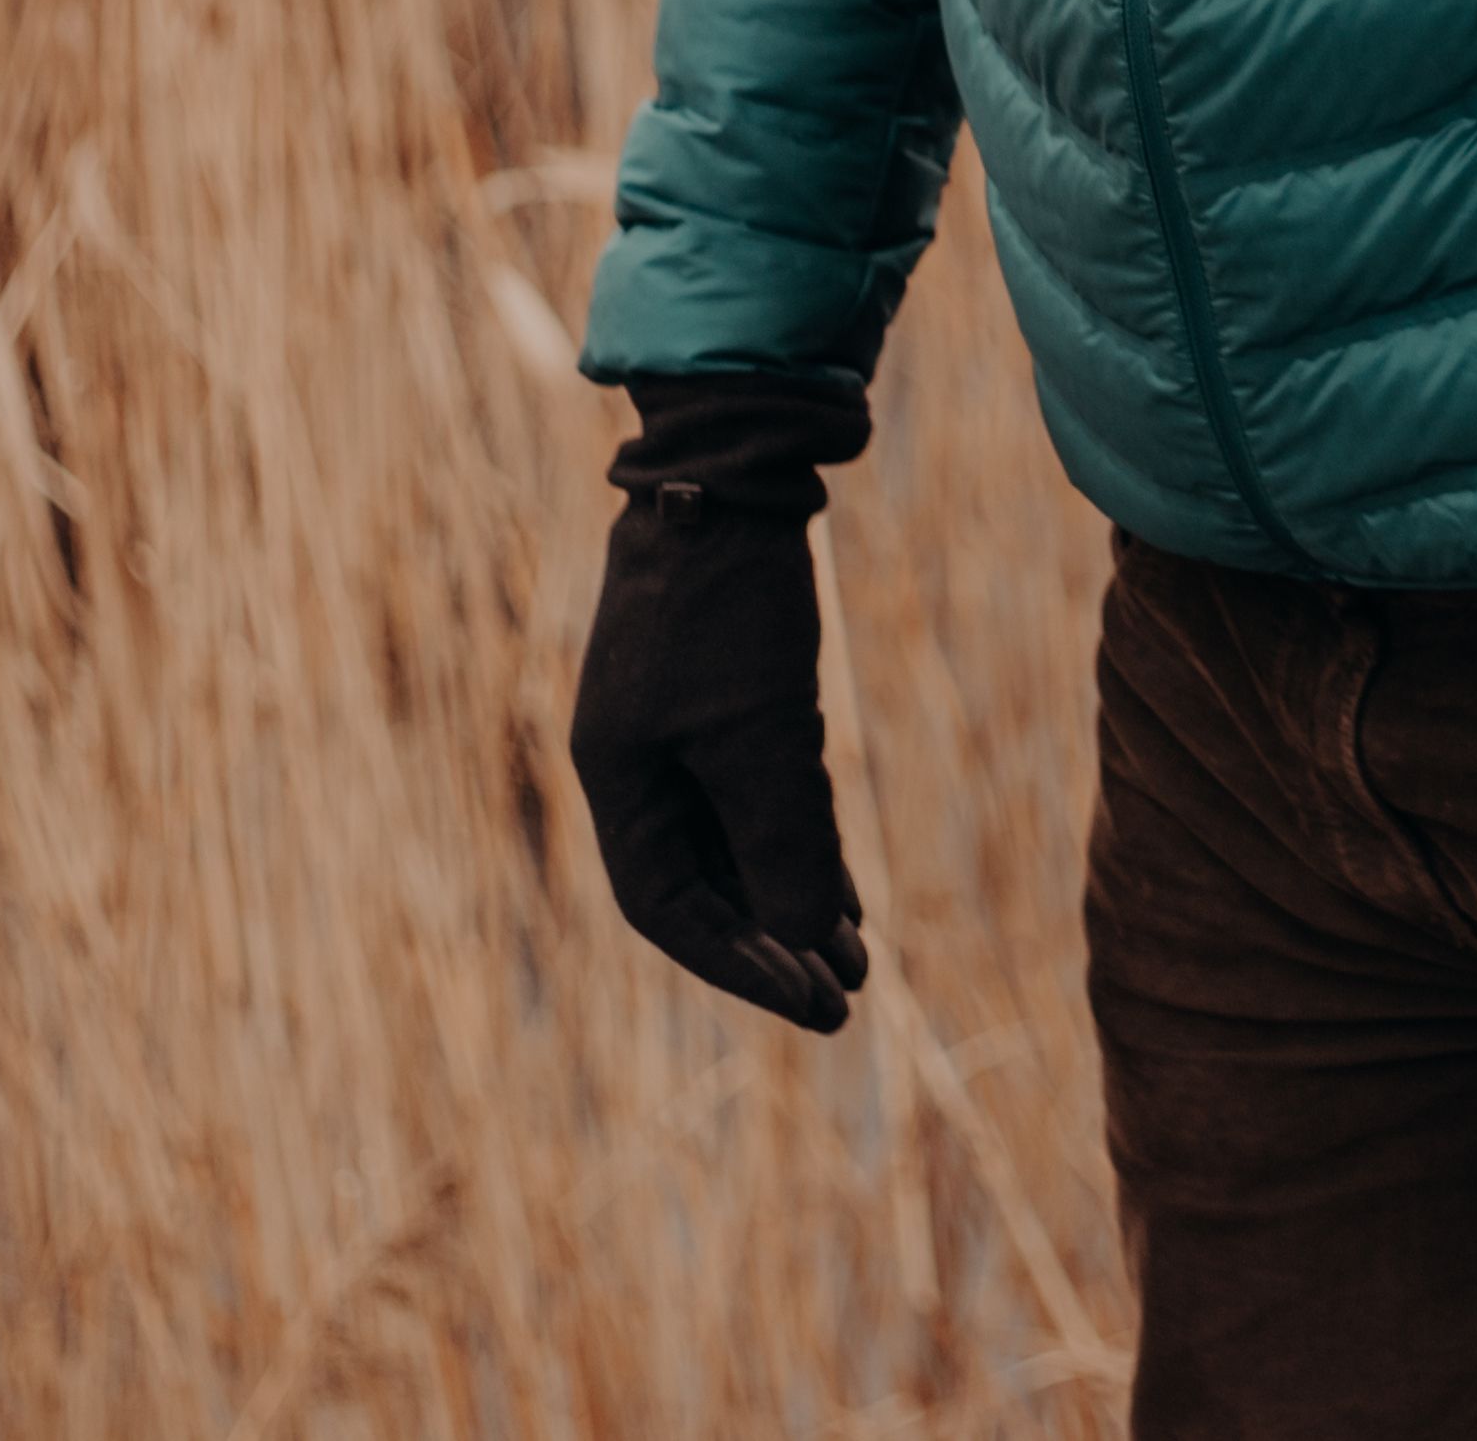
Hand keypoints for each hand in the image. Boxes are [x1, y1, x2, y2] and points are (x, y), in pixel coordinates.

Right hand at [569, 379, 873, 1031]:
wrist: (730, 471)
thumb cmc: (730, 606)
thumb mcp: (762, 735)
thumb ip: (783, 841)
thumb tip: (810, 941)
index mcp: (618, 777)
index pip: (667, 911)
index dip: (738, 965)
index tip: (812, 1005)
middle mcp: (635, 759)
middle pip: (700, 884)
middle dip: (772, 943)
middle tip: (846, 996)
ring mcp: (675, 722)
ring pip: (733, 842)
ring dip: (791, 899)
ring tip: (857, 956)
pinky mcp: (720, 690)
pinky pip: (754, 794)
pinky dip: (796, 841)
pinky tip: (844, 888)